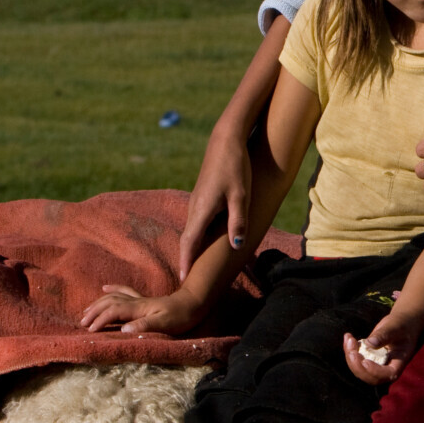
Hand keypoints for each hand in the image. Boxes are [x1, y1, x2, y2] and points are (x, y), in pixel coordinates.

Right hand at [80, 285, 203, 334]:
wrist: (194, 304)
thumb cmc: (181, 316)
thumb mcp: (165, 324)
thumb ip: (144, 326)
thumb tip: (123, 330)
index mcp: (139, 308)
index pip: (114, 311)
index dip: (100, 320)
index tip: (90, 331)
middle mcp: (136, 302)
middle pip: (109, 302)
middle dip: (94, 312)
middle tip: (82, 323)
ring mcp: (139, 300)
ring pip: (113, 297)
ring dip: (98, 303)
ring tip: (85, 312)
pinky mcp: (143, 300)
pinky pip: (124, 291)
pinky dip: (112, 290)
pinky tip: (104, 288)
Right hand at [179, 135, 252, 278]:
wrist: (226, 141)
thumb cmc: (235, 167)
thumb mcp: (241, 195)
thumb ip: (238, 221)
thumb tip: (236, 246)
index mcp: (201, 211)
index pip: (190, 243)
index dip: (186, 262)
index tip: (183, 280)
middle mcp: (194, 209)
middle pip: (187, 240)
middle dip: (186, 260)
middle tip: (186, 281)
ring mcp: (196, 203)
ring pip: (191, 231)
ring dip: (191, 249)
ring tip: (194, 268)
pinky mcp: (202, 198)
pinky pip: (196, 223)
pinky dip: (197, 237)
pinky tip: (204, 243)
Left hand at [342, 309, 423, 385]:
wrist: (401, 325)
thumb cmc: (402, 326)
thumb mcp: (395, 328)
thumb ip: (384, 335)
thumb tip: (369, 343)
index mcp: (398, 364)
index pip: (388, 374)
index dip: (375, 371)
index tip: (365, 361)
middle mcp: (386, 368)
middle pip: (370, 377)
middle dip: (357, 366)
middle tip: (351, 349)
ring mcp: (376, 366)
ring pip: (360, 370)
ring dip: (351, 357)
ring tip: (349, 338)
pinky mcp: (368, 360)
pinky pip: (356, 361)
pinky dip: (349, 351)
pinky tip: (349, 337)